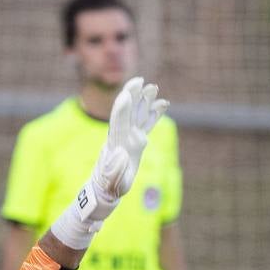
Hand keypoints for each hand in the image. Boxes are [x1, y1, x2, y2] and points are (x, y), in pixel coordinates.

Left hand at [90, 78, 169, 207]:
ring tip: (153, 87)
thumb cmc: (110, 186)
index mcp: (116, 145)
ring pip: (138, 114)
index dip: (122, 109)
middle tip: (139, 81)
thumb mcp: (112, 181)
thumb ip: (115, 169)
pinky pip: (146, 124)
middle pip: (127, 112)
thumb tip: (120, 153)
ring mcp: (130, 137)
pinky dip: (153, 113)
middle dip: (132, 96)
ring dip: (144, 100)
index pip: (118, 123)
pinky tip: (162, 103)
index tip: (126, 96)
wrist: (107, 188)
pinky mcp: (137, 141)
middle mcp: (122, 137)